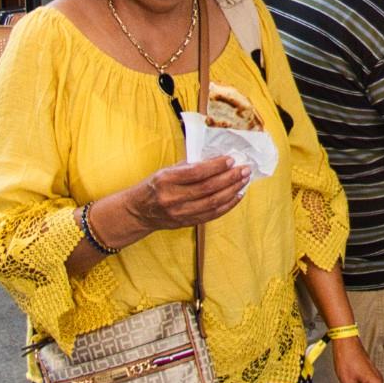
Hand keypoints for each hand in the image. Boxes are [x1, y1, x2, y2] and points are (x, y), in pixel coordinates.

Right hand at [128, 157, 250, 230]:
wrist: (138, 212)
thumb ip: (189, 166)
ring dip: (232, 190)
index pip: (196, 173)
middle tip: (245, 169)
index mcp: (166, 180)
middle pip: (208, 188)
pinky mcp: (186, 223)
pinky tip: (237, 195)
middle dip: (230, 178)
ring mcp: (179, 213)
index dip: (216, 166)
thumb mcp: (166, 171)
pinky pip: (211, 215)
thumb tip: (217, 159)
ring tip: (244, 180)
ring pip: (213, 202)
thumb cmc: (154, 186)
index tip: (231, 160)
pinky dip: (227, 205)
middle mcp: (172, 198)